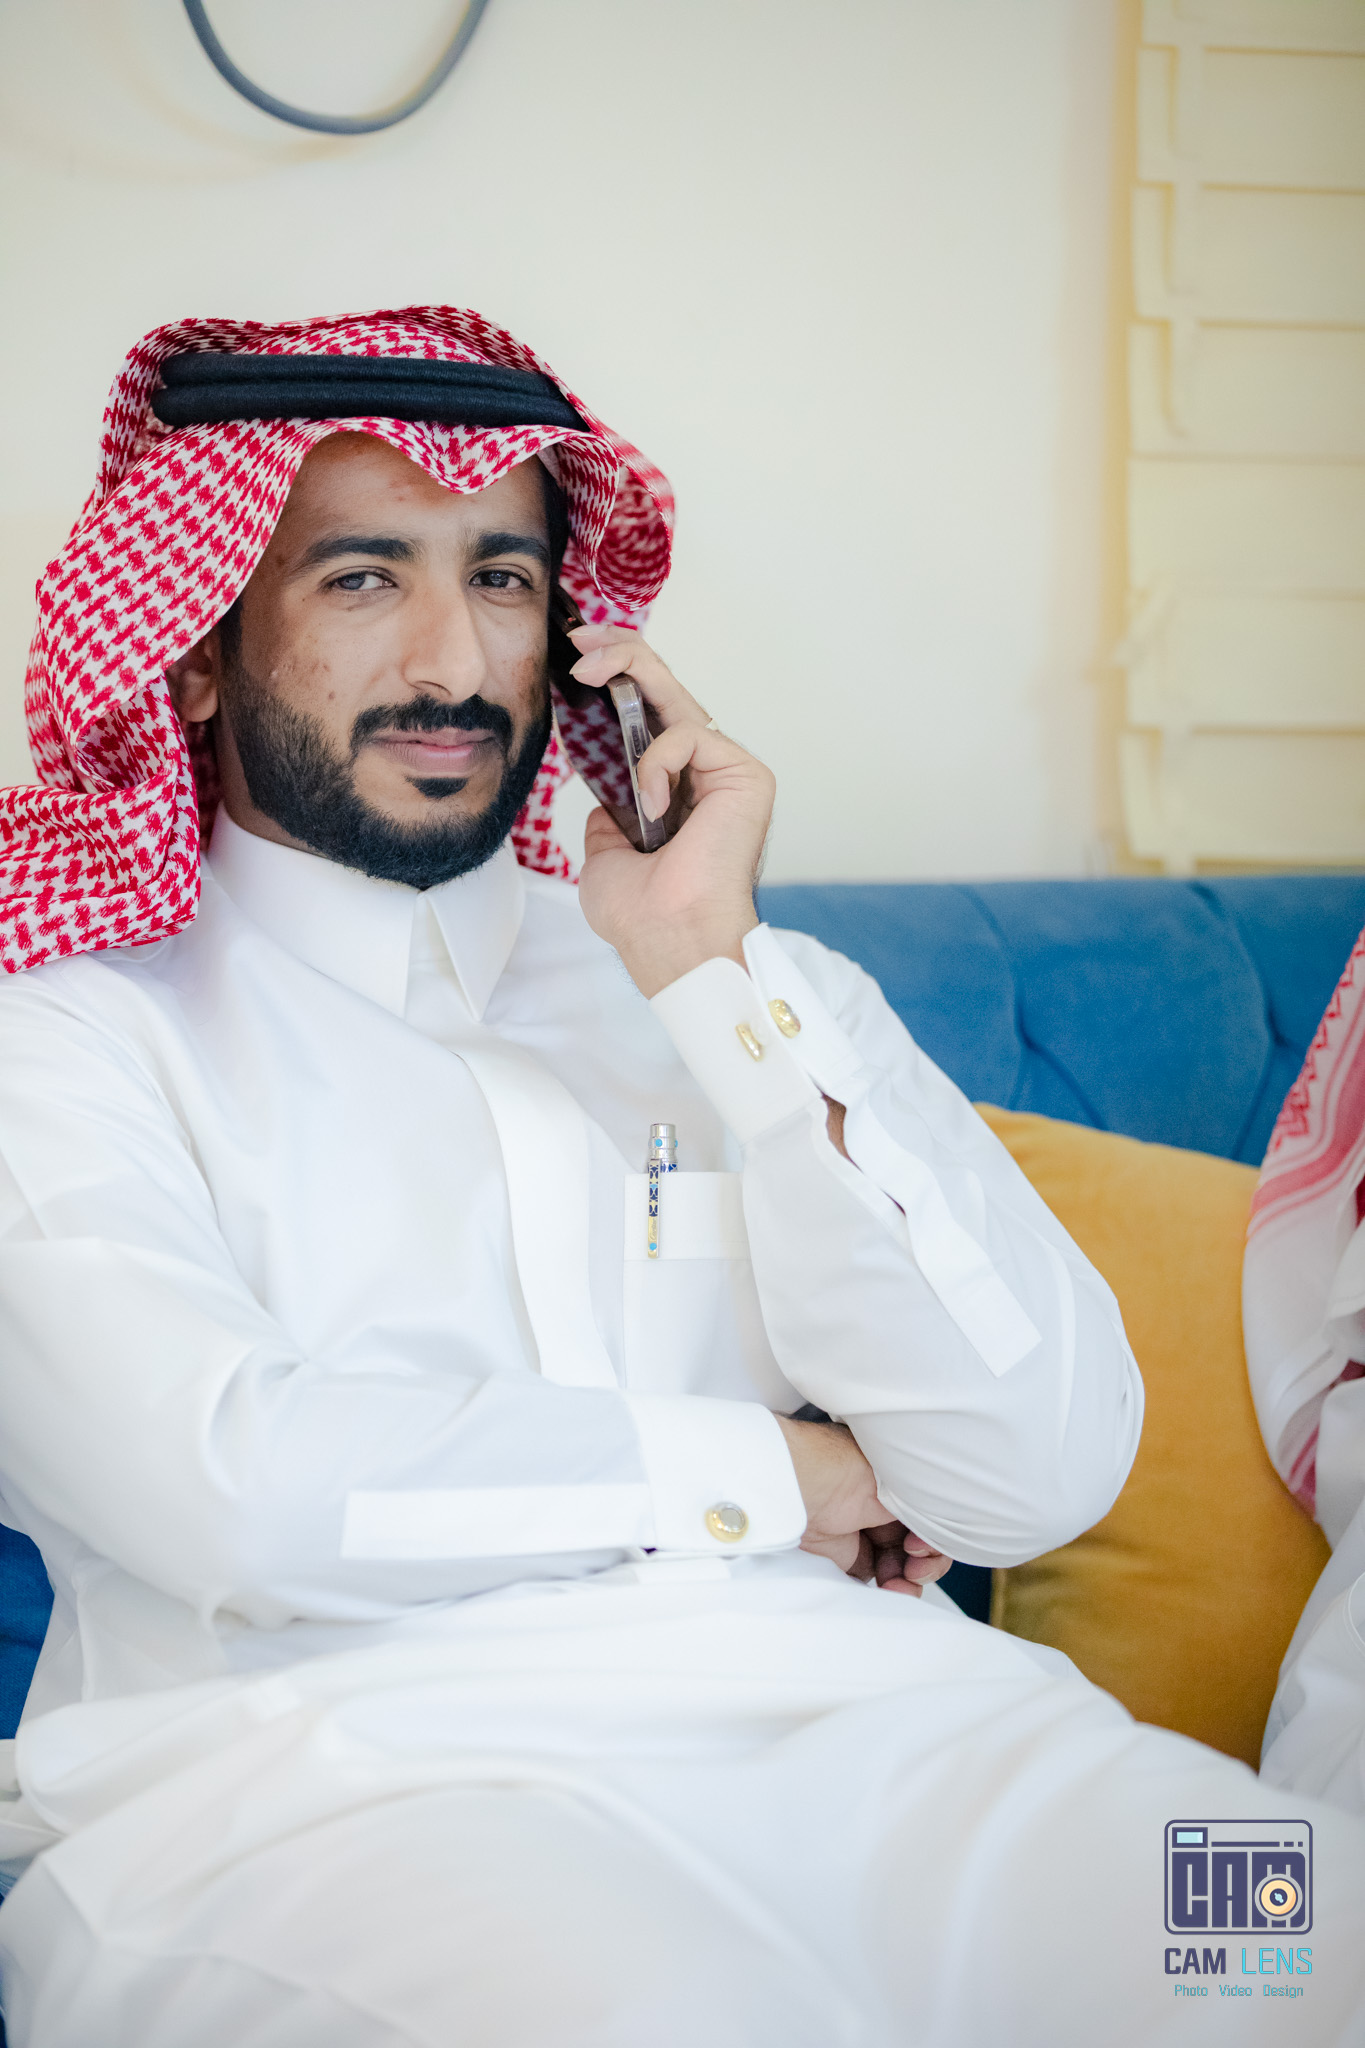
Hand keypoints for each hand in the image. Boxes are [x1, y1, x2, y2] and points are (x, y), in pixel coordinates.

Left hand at [570, 625, 773, 998]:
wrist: (669, 940)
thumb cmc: (641, 915)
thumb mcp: (605, 856)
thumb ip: (610, 819)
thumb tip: (606, 799)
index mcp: (674, 792)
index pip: (648, 719)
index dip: (616, 681)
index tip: (575, 663)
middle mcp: (702, 776)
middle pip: (666, 693)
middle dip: (620, 653)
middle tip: (580, 638)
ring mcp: (725, 772)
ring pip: (679, 697)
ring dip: (629, 669)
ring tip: (587, 670)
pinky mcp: (746, 776)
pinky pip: (691, 736)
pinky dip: (658, 763)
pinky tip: (651, 806)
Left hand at [772, 1416, 952, 1596]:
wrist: (788, 1487)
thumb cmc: (839, 1467)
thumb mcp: (898, 1480)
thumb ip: (928, 1504)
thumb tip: (949, 1524)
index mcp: (898, 1478)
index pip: (933, 1513)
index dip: (937, 1534)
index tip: (922, 1543)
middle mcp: (884, 1503)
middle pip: (922, 1542)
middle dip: (927, 1562)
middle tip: (915, 1569)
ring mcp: (866, 1531)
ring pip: (904, 1565)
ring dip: (911, 1580)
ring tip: (901, 1584)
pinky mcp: (846, 1557)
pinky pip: (879, 1578)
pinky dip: (892, 1589)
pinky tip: (892, 1590)